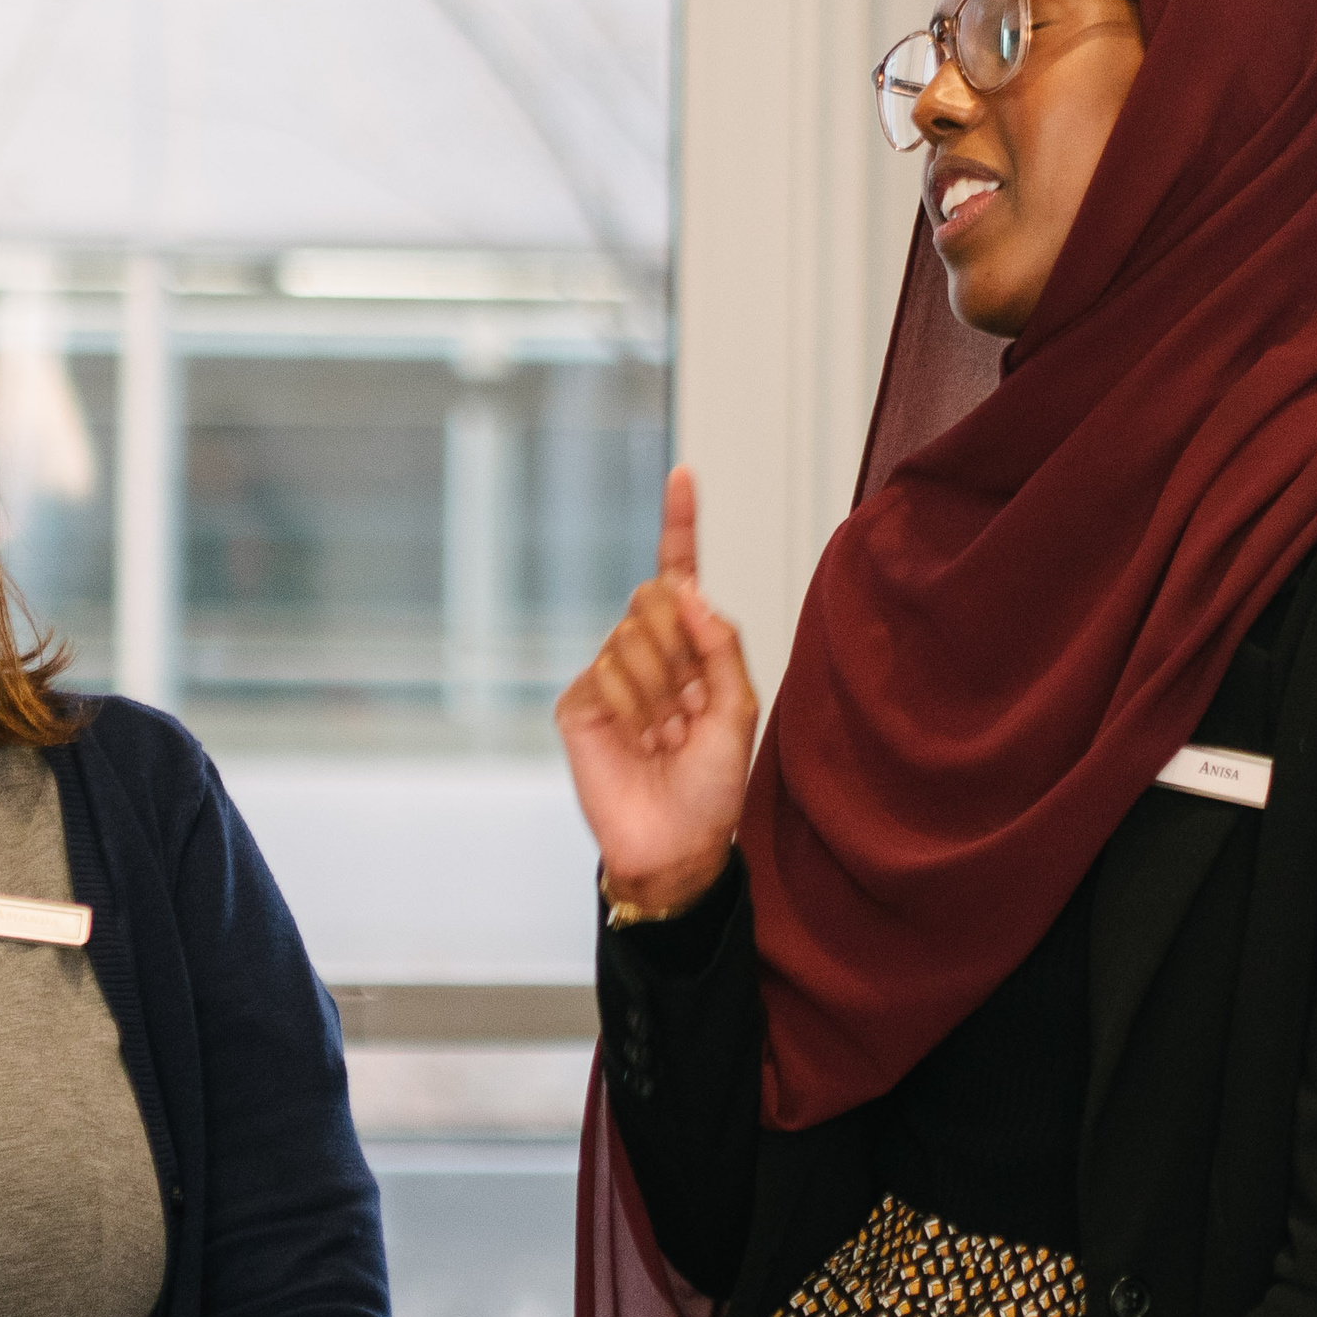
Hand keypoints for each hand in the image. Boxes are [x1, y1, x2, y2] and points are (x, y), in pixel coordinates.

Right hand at [555, 465, 759, 913]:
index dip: (680, 525)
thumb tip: (690, 590)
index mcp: (690, 649)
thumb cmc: (712, 786)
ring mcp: (610, 676)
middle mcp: (648, 653)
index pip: (680, 576)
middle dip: (680, 649)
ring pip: (632, 637)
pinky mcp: (579, 703)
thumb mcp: (736, 710)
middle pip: (655, 599)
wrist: (673, 841)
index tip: (683, 474)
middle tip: (686, 709)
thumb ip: (722, 645)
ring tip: (662, 738)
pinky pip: (605, 673)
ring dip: (659, 691)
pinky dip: (630, 708)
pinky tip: (634, 743)